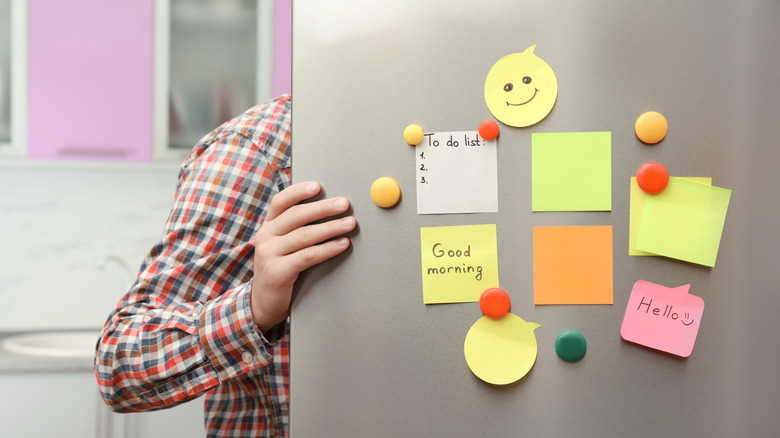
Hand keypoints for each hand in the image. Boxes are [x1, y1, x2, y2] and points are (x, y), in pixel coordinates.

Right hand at [251, 181, 355, 332]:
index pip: (281, 202)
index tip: (318, 186)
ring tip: (350, 223)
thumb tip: (330, 209)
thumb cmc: (281, 270)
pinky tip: (342, 244)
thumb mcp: (283, 246)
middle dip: (323, 208)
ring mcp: (269, 254)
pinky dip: (328, 249)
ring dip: (331, 227)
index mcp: (268, 226)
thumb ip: (298, 229)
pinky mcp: (277, 272)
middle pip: (296, 216)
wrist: (264, 303)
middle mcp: (265, 237)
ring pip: (304, 235)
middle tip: (344, 204)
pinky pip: (307, 256)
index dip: (299, 192)